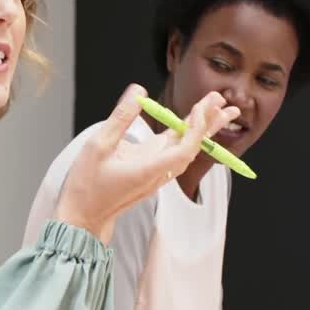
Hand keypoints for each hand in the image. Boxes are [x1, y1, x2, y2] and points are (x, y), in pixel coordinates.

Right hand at [55, 84, 238, 242]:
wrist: (82, 217)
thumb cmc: (87, 185)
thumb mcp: (98, 146)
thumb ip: (120, 118)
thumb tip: (138, 92)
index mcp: (149, 169)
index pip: (185, 147)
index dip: (198, 126)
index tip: (205, 105)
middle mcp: (158, 174)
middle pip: (192, 147)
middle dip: (210, 124)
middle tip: (226, 103)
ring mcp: (155, 175)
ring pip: (185, 149)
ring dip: (201, 129)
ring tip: (219, 110)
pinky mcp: (150, 173)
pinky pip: (173, 153)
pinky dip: (184, 136)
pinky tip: (188, 124)